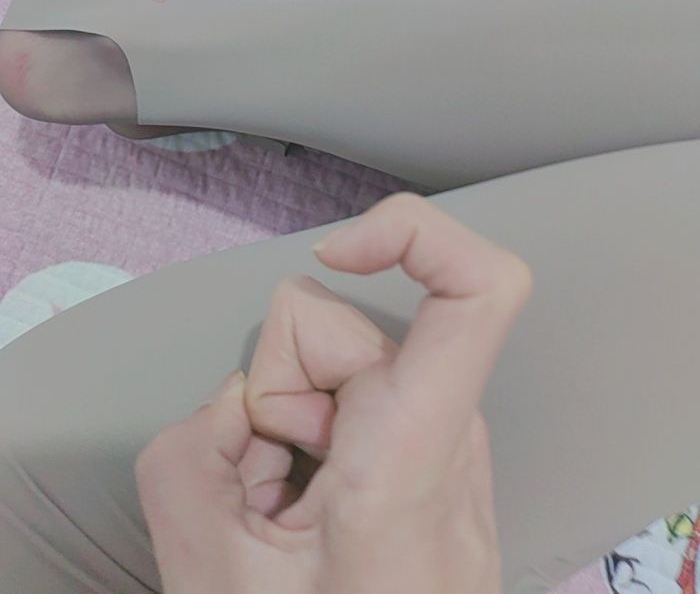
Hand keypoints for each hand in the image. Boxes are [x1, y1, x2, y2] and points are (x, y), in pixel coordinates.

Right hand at [135, 191, 532, 593]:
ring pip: (331, 356)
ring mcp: (439, 427)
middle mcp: (446, 424)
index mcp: (413, 451)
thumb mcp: (212, 568)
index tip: (339, 254)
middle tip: (276, 486)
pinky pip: (346, 389)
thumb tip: (240, 399)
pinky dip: (309, 432)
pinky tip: (313, 498)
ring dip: (287, 421)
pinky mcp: (424, 431)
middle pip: (330, 324)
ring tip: (297, 503)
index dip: (410, 232)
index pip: (480, 290)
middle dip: (269, 391)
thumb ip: (191, 451)